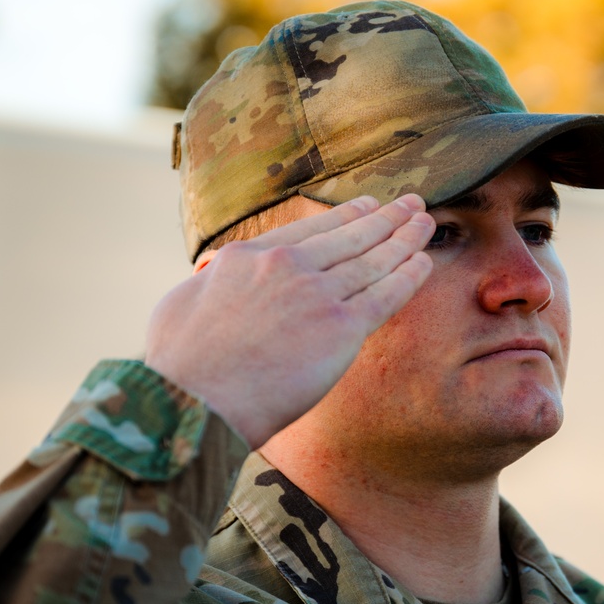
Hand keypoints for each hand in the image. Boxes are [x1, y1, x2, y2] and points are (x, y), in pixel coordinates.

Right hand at [144, 195, 434, 447]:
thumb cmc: (177, 368)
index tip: (365, 208)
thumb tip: (208, 278)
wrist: (196, 400)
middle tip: (410, 203)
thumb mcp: (179, 306)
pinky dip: (408, 276)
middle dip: (383, 217)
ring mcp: (315, 295)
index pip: (306, 232)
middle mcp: (285, 267)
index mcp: (245, 257)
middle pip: (347, 237)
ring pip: (371, 260)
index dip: (343, 218)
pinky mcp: (340, 329)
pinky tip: (424, 261)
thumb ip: (206, 286)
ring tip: (425, 221)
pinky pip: (384, 295)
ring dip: (404, 238)